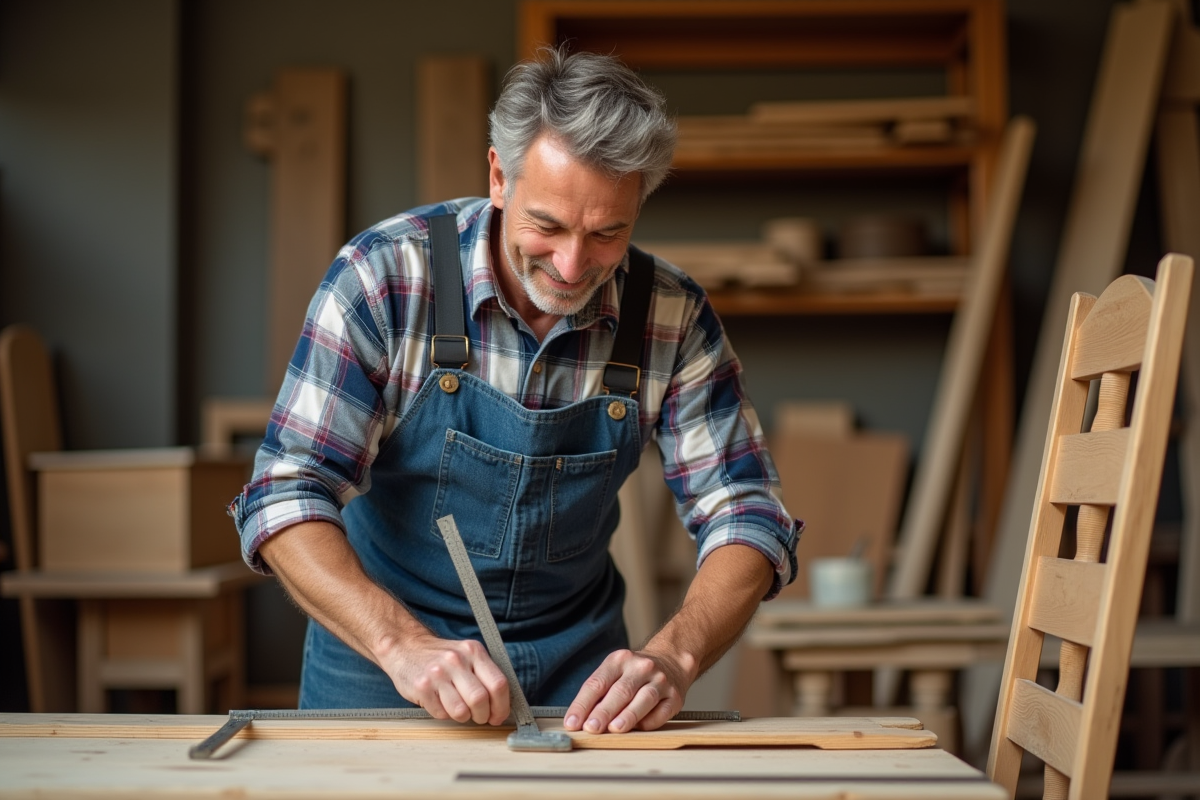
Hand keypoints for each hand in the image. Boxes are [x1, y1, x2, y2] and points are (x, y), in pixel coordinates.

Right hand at [381, 632, 510, 725]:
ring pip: (461, 711)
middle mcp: (457, 660)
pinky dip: (444, 714)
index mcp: (474, 651)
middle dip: (483, 716)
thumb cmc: (441, 657)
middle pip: (481, 699)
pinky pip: (441, 714)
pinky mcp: (421, 687)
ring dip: (463, 717)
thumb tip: (503, 704)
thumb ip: (485, 675)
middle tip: (480, 717)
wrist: (406, 647)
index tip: (499, 716)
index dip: (502, 706)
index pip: (498, 684)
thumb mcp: (466, 655)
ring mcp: (438, 673)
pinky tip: (440, 702)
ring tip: (459, 709)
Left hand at [562, 648, 691, 733]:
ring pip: (643, 699)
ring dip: (628, 716)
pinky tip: (638, 729)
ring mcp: (660, 681)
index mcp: (619, 660)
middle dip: (604, 711)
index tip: (572, 722)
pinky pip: (661, 712)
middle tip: (591, 728)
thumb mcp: (614, 672)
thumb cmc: (635, 673)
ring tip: (614, 729)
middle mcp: (641, 668)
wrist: (671, 661)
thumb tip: (581, 720)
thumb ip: (599, 693)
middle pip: (620, 691)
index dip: (583, 704)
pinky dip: (648, 722)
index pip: (597, 683)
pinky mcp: (674, 697)